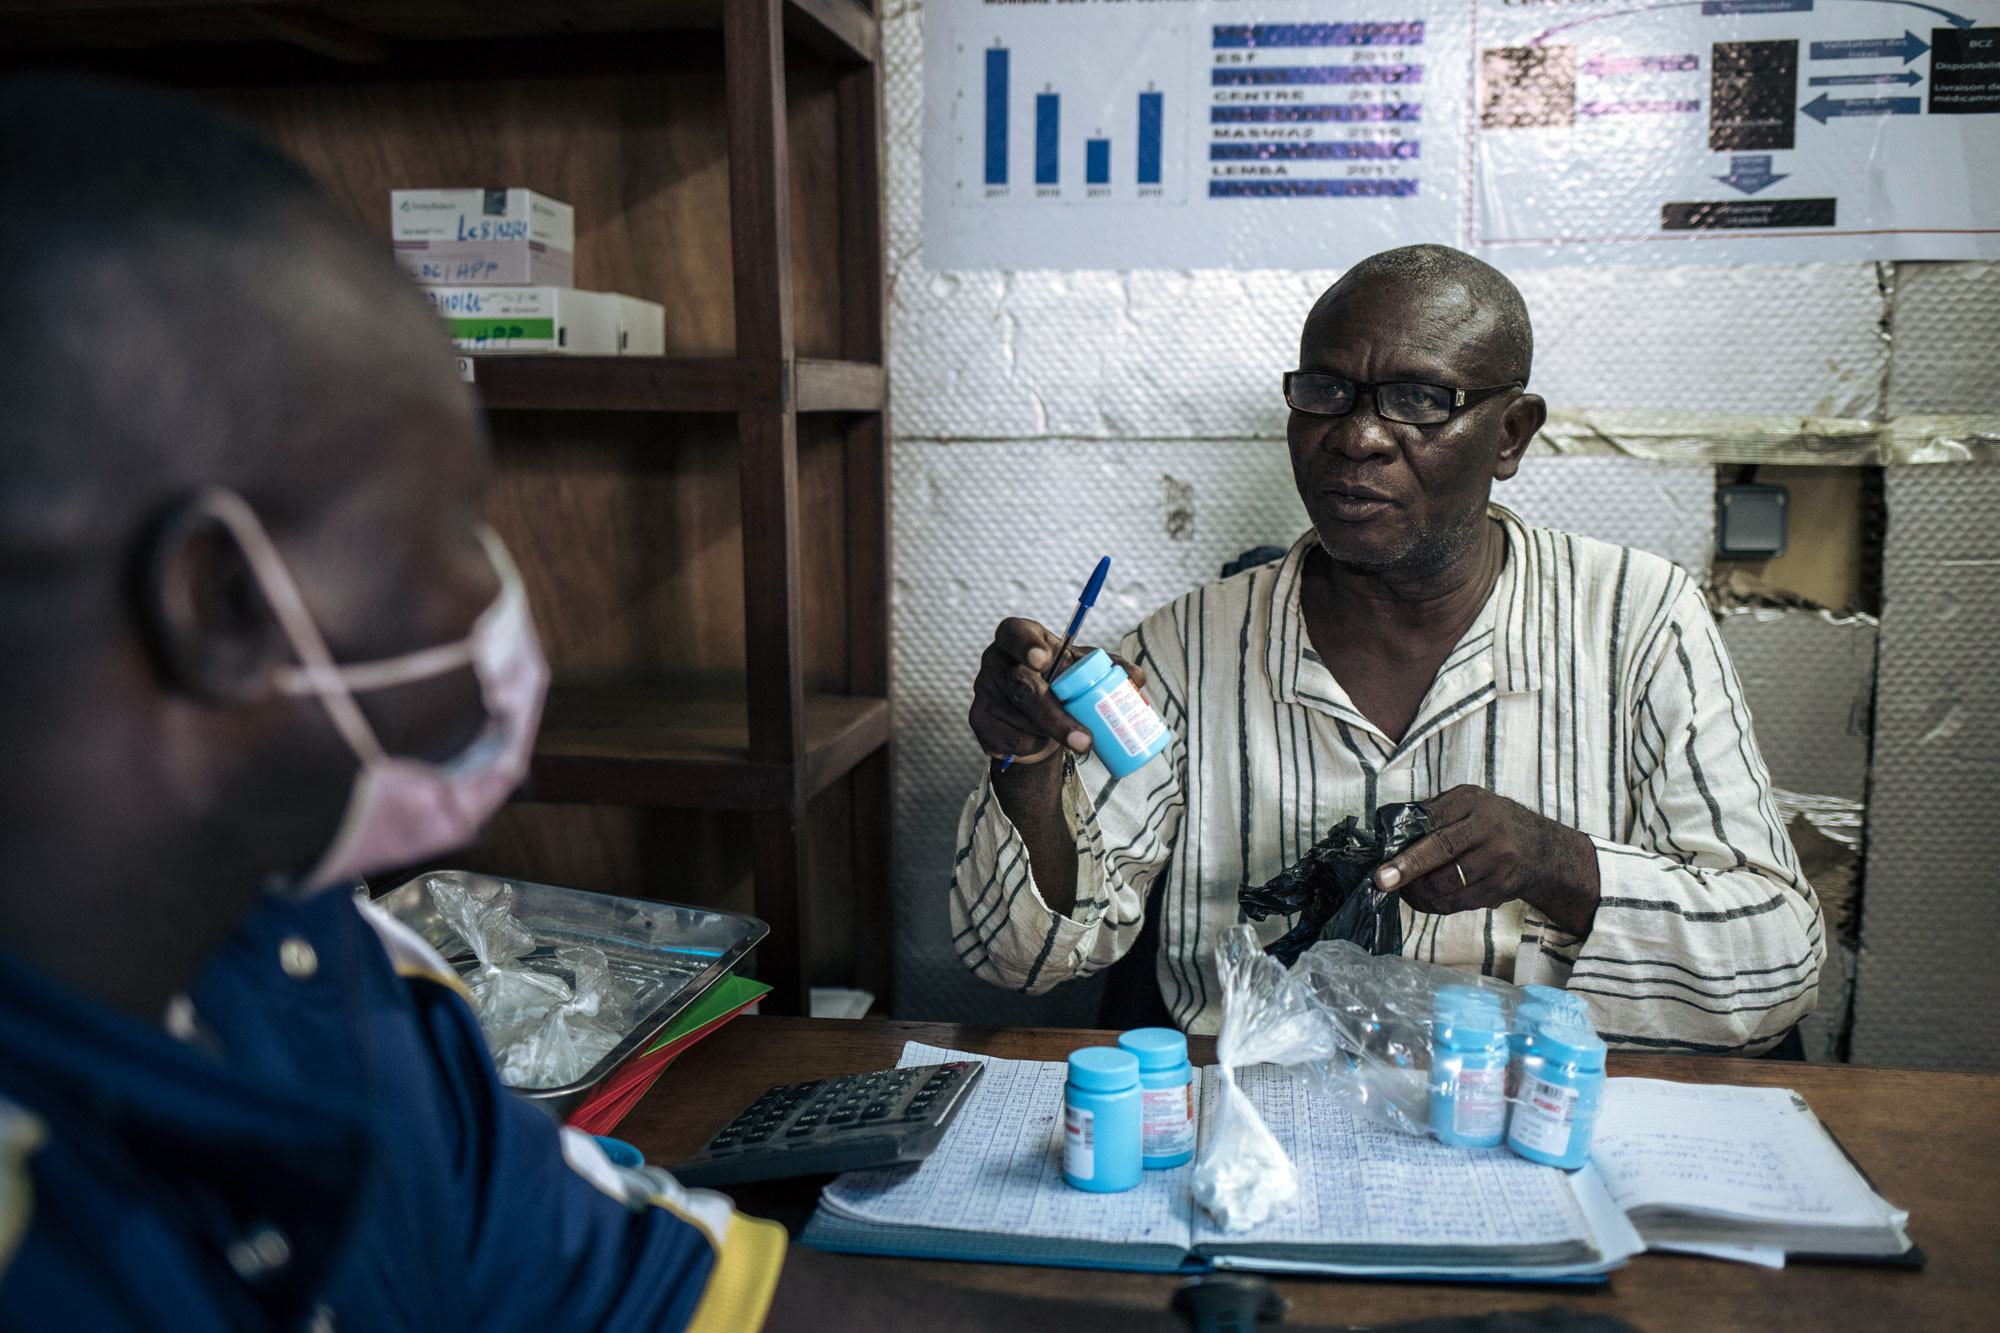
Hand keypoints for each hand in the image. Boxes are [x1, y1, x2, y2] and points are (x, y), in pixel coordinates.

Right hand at [967, 617, 1146, 765]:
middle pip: (1022, 687)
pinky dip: (1032, 747)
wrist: (1035, 717)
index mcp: (1018, 636)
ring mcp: (983, 691)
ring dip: (1049, 735)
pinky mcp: (978, 721)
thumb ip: (1111, 669)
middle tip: (1085, 742)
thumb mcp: (1083, 669)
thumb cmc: (1060, 682)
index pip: (1015, 634)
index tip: (1044, 660)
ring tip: (1066, 735)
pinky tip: (1039, 742)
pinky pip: (1009, 740)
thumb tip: (1137, 680)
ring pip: (1020, 720)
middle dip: (1055, 718)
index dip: (1027, 646)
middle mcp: (995, 660)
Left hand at [1373, 785, 1600, 936]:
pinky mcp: (1499, 887)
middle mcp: (1488, 829)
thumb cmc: (1490, 823)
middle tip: (1383, 881)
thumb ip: (1432, 814)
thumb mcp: (1467, 804)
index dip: (1405, 841)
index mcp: (1472, 802)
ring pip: (1446, 883)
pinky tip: (1423, 898)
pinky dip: (1434, 904)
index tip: (1382, 857)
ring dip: (1417, 891)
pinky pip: (1457, 902)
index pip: (1432, 821)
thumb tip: (1388, 832)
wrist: (1541, 849)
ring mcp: (1496, 861)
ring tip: (1403, 889)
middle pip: (1441, 850)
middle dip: (1408, 869)